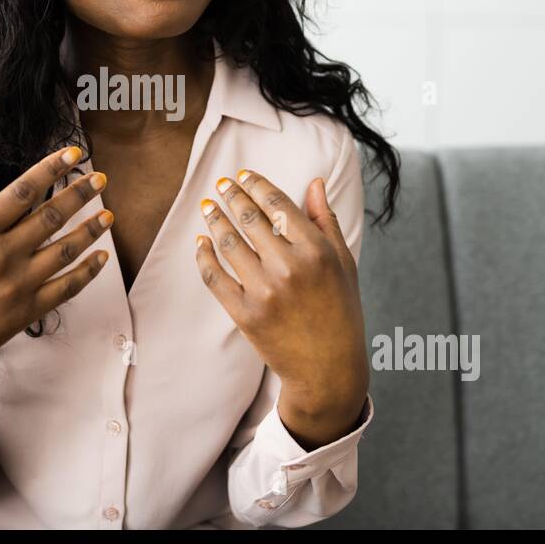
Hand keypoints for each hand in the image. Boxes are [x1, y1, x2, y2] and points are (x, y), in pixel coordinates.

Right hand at [0, 144, 113, 412]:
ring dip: (90, 229)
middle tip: (101, 177)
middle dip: (80, 193)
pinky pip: (67, 288)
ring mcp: (17, 286)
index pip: (21, 192)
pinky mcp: (27, 312)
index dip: (50, 169)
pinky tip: (102, 256)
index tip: (73, 154)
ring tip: (108, 213)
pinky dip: (88, 271)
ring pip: (65, 250)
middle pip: (51, 217)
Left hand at [194, 169, 367, 444]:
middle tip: (222, 184)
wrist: (328, 368)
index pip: (279, 204)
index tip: (244, 175)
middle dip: (232, 195)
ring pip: (229, 244)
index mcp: (317, 251)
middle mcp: (290, 267)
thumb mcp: (343, 262)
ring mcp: (265, 292)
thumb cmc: (340, 310)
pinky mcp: (245, 315)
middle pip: (250, 218)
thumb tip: (314, 181)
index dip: (257, 185)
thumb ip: (326, 220)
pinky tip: (201, 243)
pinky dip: (203, 256)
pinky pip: (214, 277)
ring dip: (214, 220)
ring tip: (208, 207)